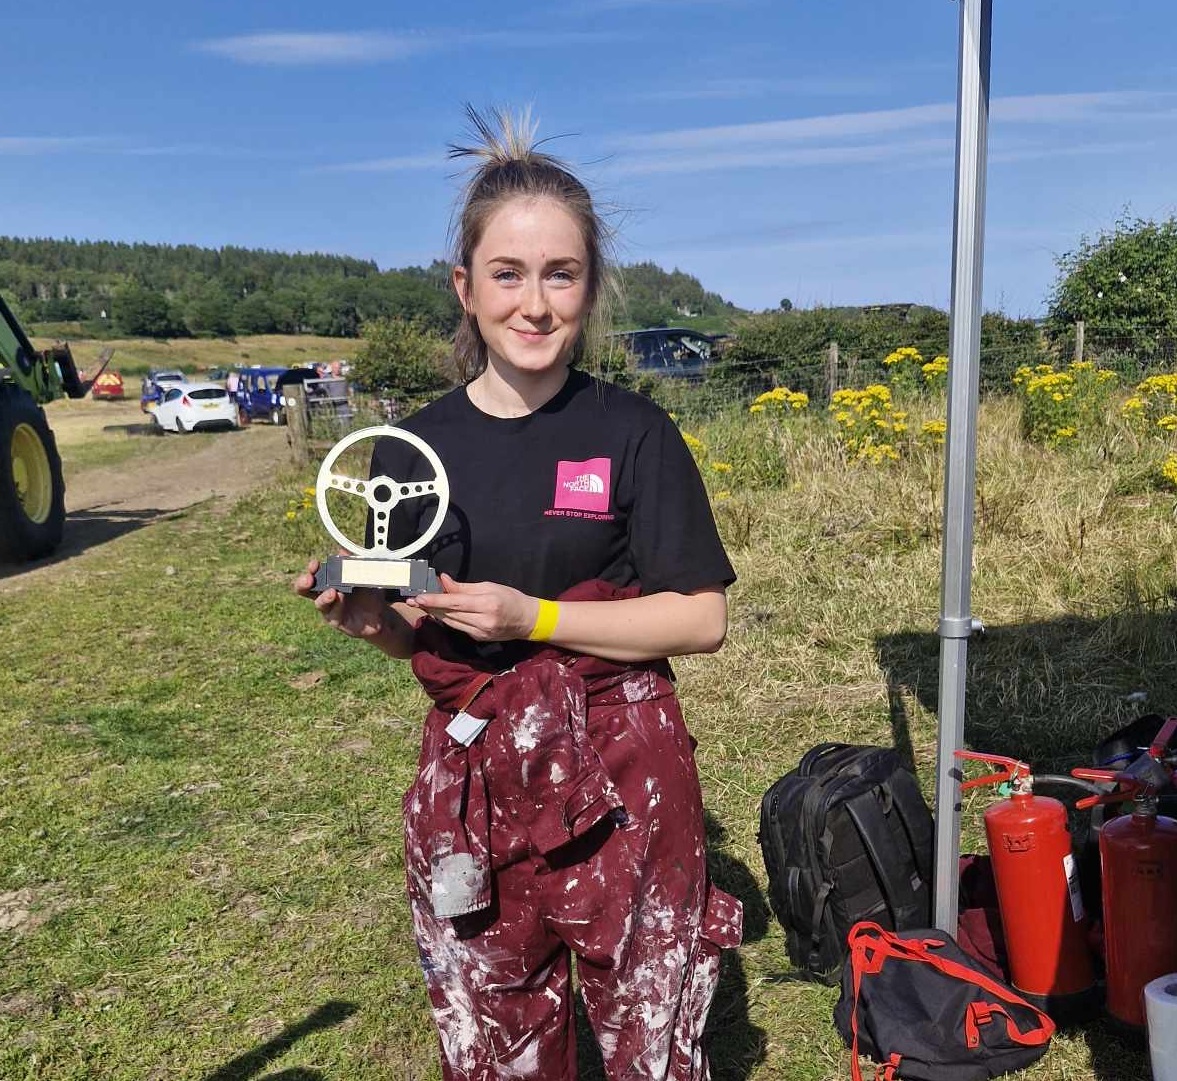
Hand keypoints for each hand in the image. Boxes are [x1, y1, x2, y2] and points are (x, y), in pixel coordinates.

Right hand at [293, 557, 387, 639]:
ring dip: (324, 596)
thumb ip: (352, 563)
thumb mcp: (363, 575)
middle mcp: (325, 595)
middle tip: (309, 579)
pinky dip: (337, 605)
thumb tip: (342, 551)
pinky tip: (340, 599)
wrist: (380, 614)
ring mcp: (330, 609)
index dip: (311, 569)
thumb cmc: (367, 594)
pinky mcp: (337, 621)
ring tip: (332, 591)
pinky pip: (333, 614)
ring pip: (320, 603)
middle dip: (304, 583)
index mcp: (328, 582)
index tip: (314, 564)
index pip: (313, 574)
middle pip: (306, 590)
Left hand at [405, 573, 537, 642]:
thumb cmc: (510, 598)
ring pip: (450, 622)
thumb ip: (463, 587)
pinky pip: (457, 627)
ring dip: (435, 613)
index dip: (435, 600)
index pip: (455, 603)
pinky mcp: (478, 639)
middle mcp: (482, 621)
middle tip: (412, 599)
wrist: (527, 620)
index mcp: (486, 604)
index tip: (419, 597)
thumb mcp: (489, 586)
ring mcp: (480, 633)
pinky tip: (439, 611)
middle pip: (449, 614)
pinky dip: (447, 618)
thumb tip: (443, 580)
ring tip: (421, 604)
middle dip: (429, 607)